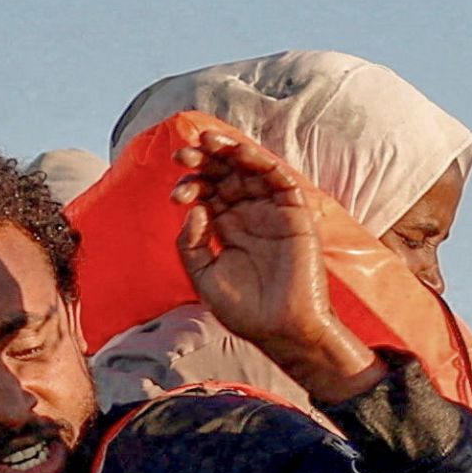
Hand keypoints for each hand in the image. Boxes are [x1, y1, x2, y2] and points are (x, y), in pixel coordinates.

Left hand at [172, 127, 377, 403]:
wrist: (282, 330)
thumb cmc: (245, 312)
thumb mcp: (204, 277)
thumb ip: (191, 244)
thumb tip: (194, 208)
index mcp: (228, 229)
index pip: (208, 193)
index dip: (191, 185)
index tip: (176, 195)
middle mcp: (250, 216)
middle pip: (226, 175)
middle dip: (204, 161)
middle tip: (184, 155)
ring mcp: (272, 213)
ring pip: (251, 170)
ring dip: (229, 151)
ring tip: (206, 141)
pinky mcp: (295, 215)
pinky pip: (280, 179)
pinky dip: (259, 161)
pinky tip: (238, 152)